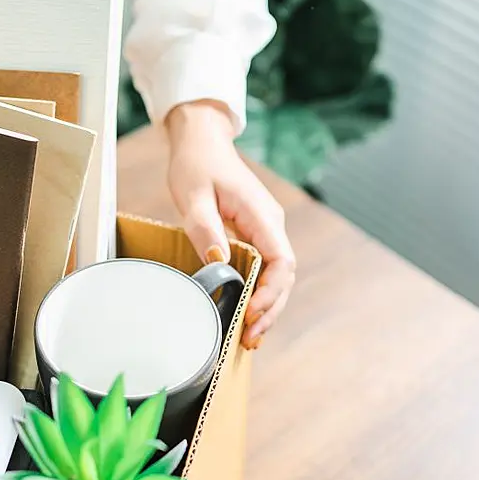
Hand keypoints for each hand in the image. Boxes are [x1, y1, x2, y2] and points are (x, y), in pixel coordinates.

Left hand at [165, 100, 295, 348]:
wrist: (201, 141)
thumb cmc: (196, 164)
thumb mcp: (193, 197)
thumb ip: (206, 230)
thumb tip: (219, 263)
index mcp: (261, 215)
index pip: (281, 261)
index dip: (271, 292)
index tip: (251, 313)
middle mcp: (270, 223)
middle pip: (284, 275)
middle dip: (271, 308)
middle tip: (249, 338)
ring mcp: (265, 228)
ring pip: (276, 274)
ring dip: (267, 305)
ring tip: (249, 335)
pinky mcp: (254, 232)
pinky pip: (264, 267)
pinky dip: (259, 292)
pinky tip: (246, 313)